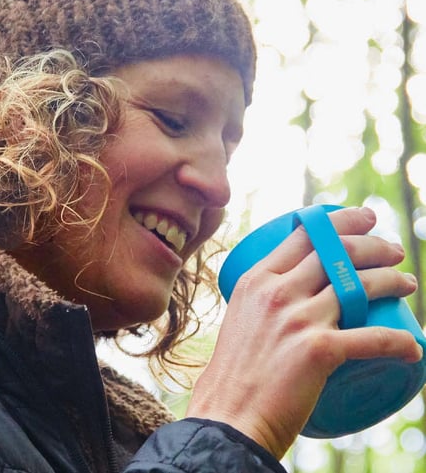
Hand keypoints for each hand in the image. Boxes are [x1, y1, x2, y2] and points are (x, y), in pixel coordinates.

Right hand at [185, 206, 421, 458]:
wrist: (228, 417)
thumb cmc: (234, 375)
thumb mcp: (241, 320)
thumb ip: (263, 303)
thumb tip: (294, 297)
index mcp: (255, 280)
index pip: (304, 235)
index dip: (340, 220)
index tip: (363, 218)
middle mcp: (276, 292)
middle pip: (336, 252)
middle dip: (374, 245)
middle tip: (393, 251)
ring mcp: (297, 319)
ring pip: (359, 286)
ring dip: (392, 280)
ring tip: (407, 283)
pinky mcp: (318, 350)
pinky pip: (374, 338)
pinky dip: (400, 342)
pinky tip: (414, 347)